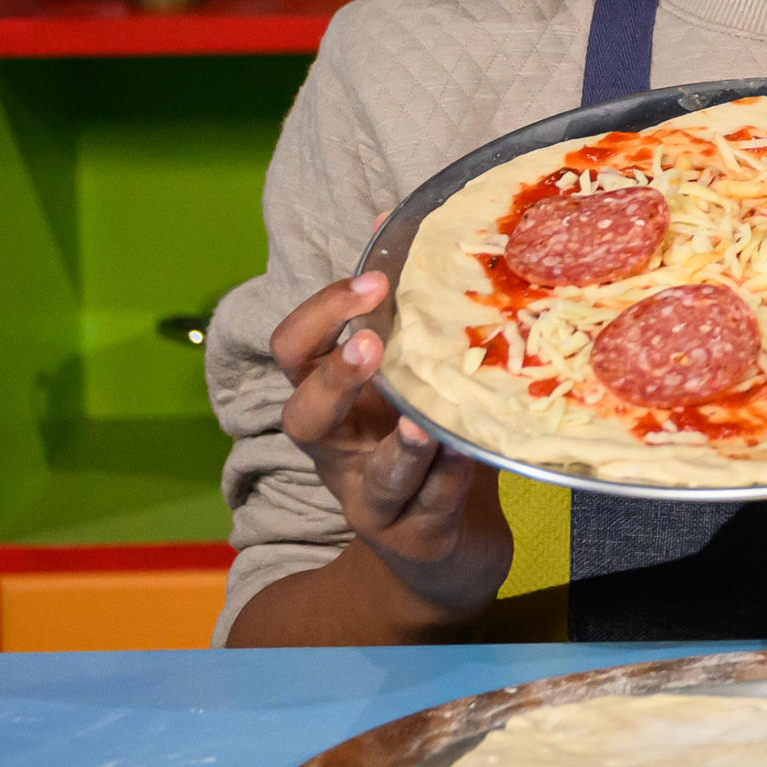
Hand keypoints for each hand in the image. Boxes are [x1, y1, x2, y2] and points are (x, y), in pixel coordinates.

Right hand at [268, 270, 509, 626]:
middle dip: (333, 377)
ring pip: (371, 478)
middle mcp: (341, 452)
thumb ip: (404, 308)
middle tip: (371, 342)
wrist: (446, 552)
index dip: (322, 313)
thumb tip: (398, 214)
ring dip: (398, 445)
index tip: (373, 278)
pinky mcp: (416, 539)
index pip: (294, 351)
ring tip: (420, 417)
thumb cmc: (428, 442)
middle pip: (303, 416)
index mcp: (334, 401)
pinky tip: (471, 454)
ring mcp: (374, 501)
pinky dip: (449, 481)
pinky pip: (428, 510)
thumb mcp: (414, 374)